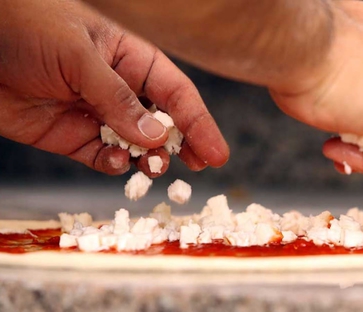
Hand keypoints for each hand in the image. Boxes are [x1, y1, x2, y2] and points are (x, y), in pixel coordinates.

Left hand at [0, 0, 228, 176]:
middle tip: (199, 166)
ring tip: (155, 167)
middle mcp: (119, 89)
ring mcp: (96, 114)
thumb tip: (157, 136)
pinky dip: (114, 164)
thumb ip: (118, 98)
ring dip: (149, 159)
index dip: (200, 122)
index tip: (217, 153)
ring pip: (136, 144)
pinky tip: (118, 162)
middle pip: (163, 121)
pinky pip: (103, 156)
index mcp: (130, 58)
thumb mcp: (79, 56)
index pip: (176, 93)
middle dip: (183, 144)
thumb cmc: (27, 27)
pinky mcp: (71, 136)